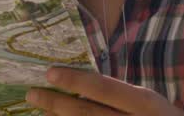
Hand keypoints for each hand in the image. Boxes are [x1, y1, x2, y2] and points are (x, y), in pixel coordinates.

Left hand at [25, 67, 183, 114]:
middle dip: (56, 103)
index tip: (50, 73)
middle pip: (87, 113)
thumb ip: (126, 98)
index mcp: (144, 103)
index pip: (103, 88)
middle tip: (31, 93)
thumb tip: (87, 89)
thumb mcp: (152, 105)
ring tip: (40, 111)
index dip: (74, 81)